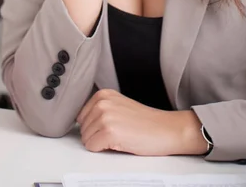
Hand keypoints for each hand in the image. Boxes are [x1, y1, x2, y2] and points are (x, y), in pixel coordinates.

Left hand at [76, 89, 207, 155]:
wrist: (164, 129)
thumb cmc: (144, 122)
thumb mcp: (118, 106)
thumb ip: (100, 109)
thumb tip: (80, 122)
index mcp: (103, 94)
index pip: (80, 116)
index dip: (94, 126)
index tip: (109, 126)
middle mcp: (102, 102)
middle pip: (82, 128)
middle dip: (96, 134)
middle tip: (117, 132)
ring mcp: (105, 116)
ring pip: (86, 139)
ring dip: (100, 142)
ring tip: (119, 136)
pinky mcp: (109, 131)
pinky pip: (92, 147)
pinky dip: (103, 149)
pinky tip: (119, 142)